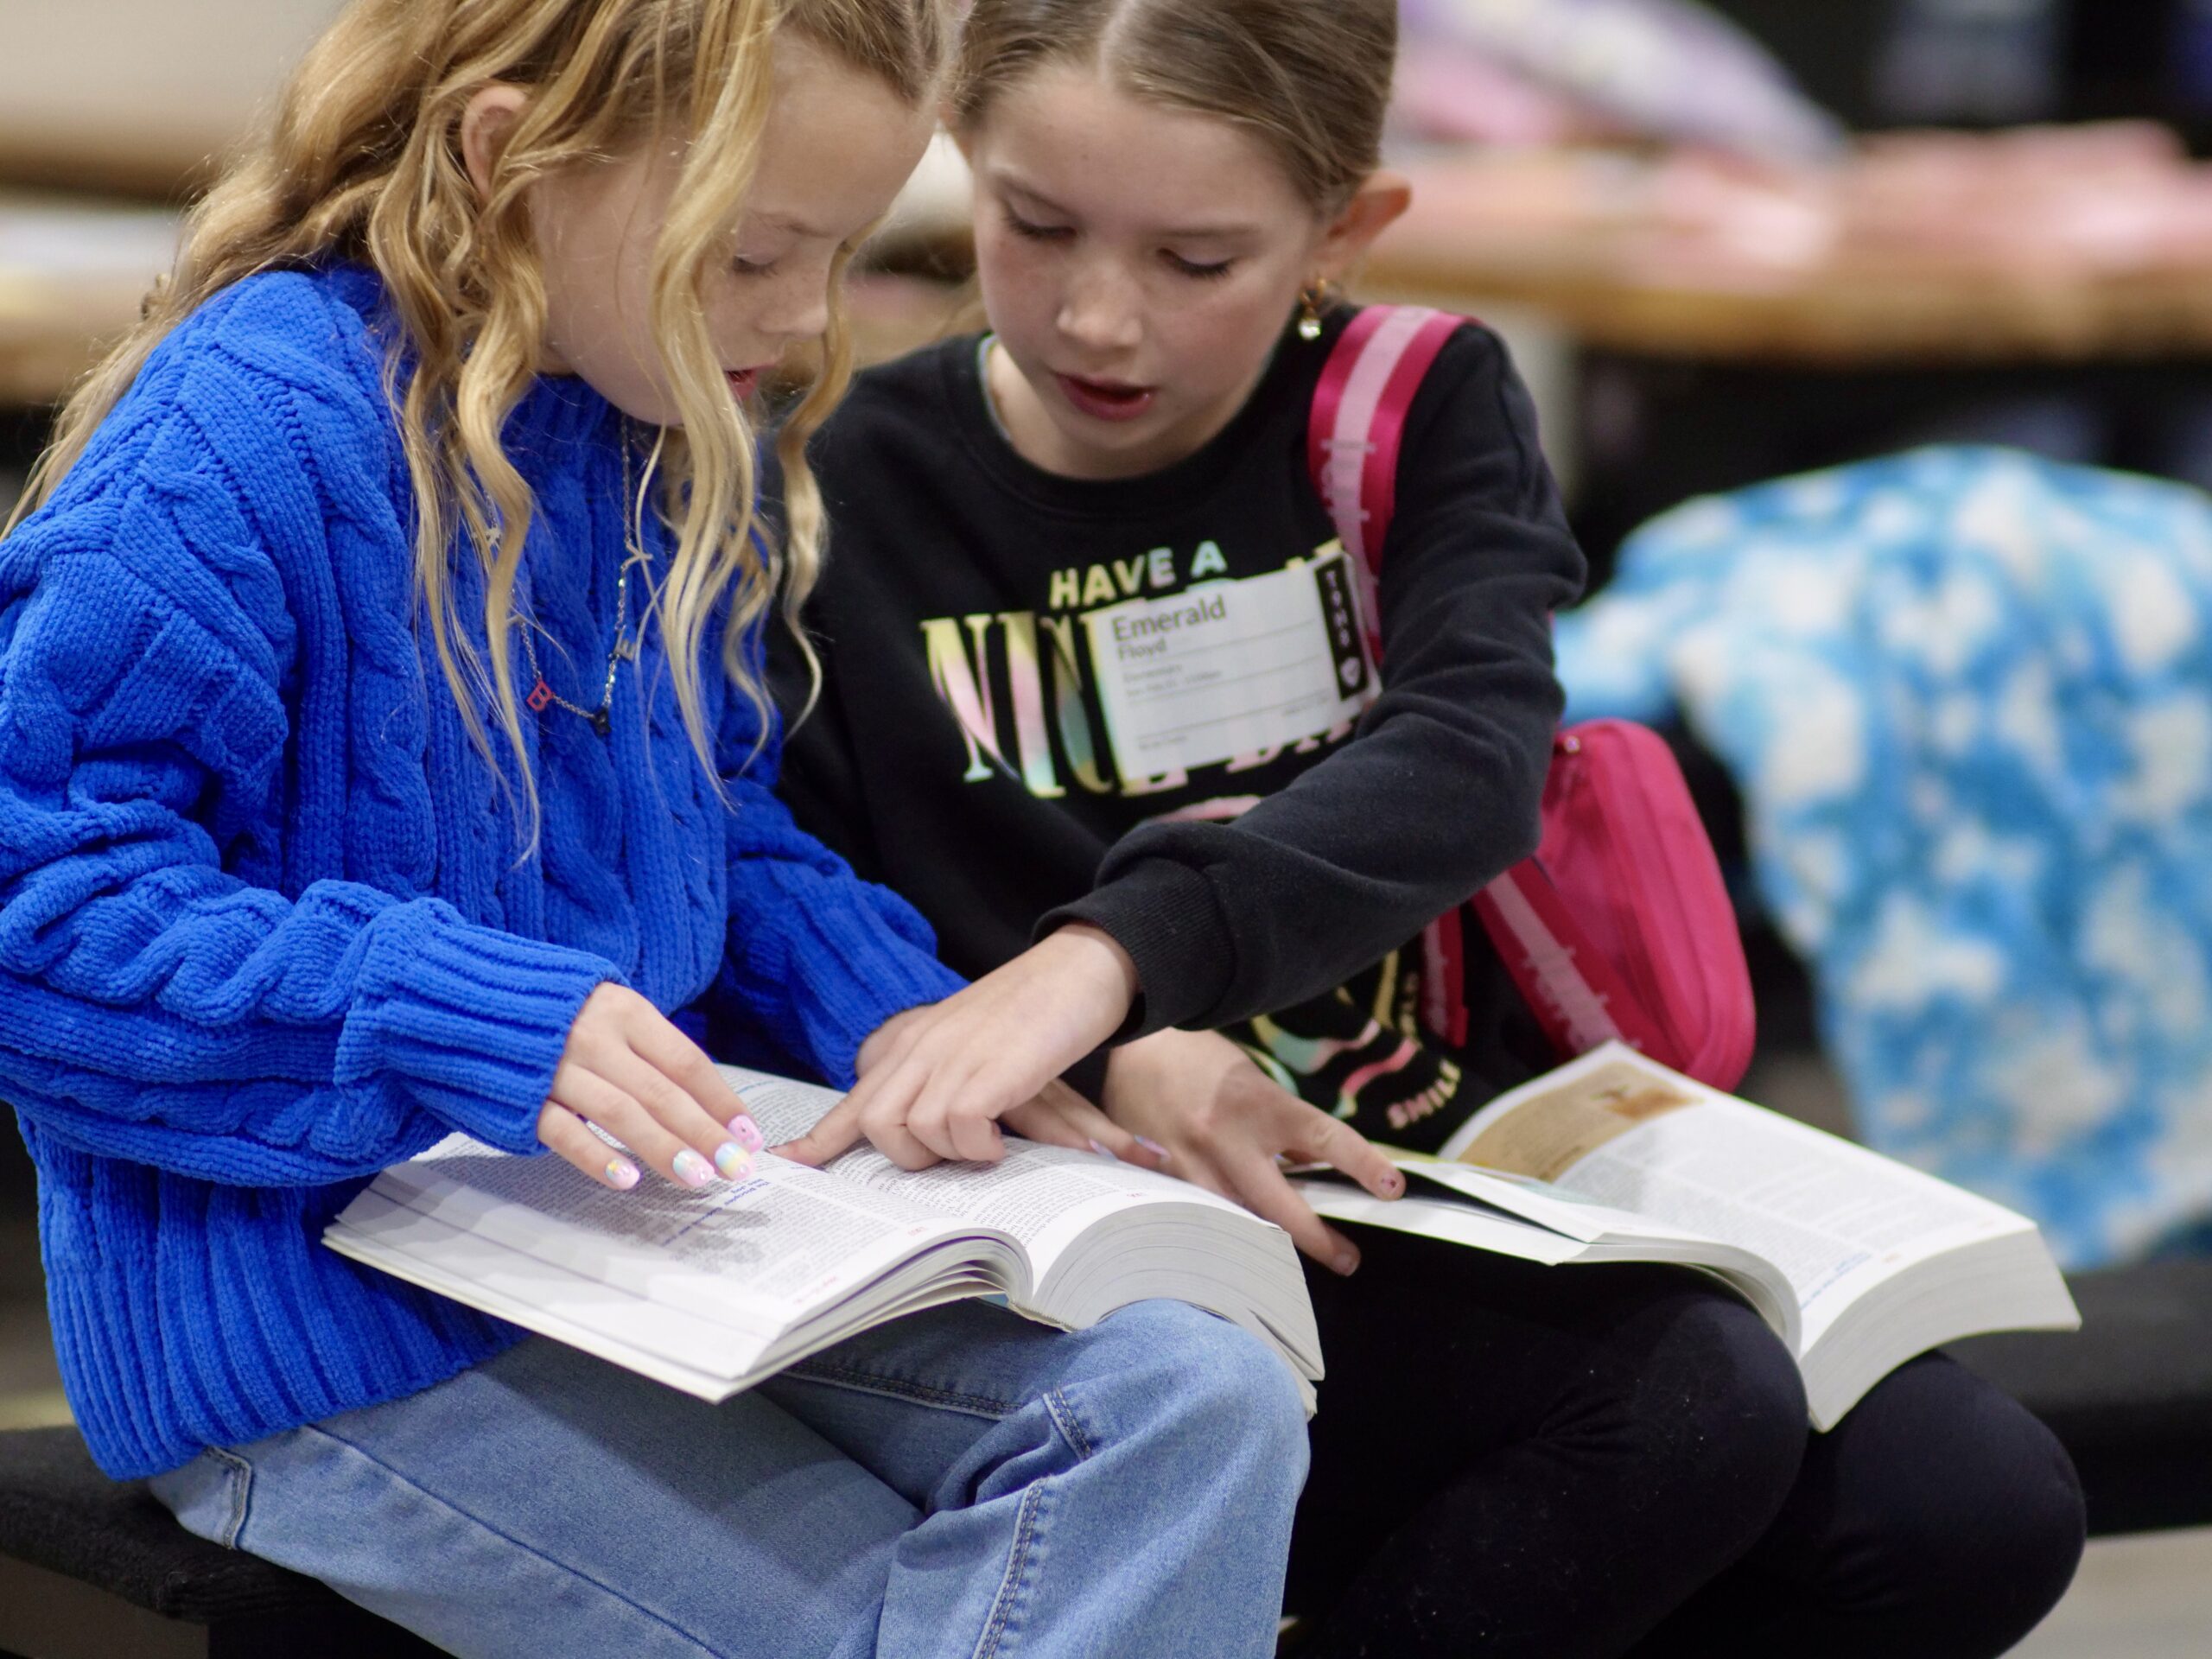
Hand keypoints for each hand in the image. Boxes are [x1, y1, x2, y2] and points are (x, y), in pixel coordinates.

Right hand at [536, 984, 762, 1190]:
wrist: (464, 1001)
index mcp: (623, 1010)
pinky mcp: (522, 1099)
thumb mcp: (606, 1009)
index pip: (685, 1060)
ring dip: (664, 1148)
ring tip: (698, 1177)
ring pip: (621, 1113)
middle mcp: (593, 1036)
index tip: (748, 1134)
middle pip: (662, 1091)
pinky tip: (628, 1180)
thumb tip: (704, 1100)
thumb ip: (648, 1047)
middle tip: (737, 1166)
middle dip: (705, 1133)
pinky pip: (565, 1132)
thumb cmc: (550, 1011)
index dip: (721, 1100)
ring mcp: (556, 1068)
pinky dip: (597, 1157)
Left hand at [774, 924, 1156, 1169]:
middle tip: (953, 1153)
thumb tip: (940, 1134)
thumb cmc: (1032, 1014)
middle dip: (908, 1156)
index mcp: (913, 1045)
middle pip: (877, 1125)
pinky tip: (1001, 1136)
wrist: (1075, 968)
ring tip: (988, 1140)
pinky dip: (979, 1145)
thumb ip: (947, 1085)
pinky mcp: (984, 1072)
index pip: (855, 1102)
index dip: (819, 1140)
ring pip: (913, 1134)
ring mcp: (950, 1059)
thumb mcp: (973, 1047)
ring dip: (952, 1151)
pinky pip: (957, 1128)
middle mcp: (922, 1050)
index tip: (787, 1162)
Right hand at [1101, 1027, 1404, 1274]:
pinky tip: (1232, 1245)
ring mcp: (1190, 1163)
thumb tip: (1314, 1169)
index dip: (1363, 1164)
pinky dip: (1220, 1233)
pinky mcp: (1161, 1179)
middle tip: (1346, 1259)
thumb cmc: (1201, 1061)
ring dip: (1266, 1244)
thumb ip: (1283, 1127)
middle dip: (1316, 1240)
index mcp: (1260, 1103)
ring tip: (1288, 1261)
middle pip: (1279, 1206)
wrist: (1130, 1049)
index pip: (1324, 1137)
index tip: (1391, 1189)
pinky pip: (1197, 1219)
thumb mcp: (1254, 1083)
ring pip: (1236, 1222)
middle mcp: (1227, 1136)